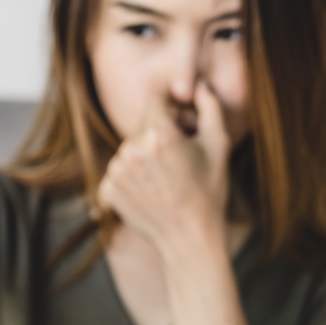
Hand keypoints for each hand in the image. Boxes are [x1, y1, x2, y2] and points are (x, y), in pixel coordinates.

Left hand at [96, 80, 230, 252]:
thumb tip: (199, 85)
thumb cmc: (209, 191)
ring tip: (167, 177)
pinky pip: (119, 171)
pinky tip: (152, 190)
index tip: (181, 120)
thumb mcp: (219, 145)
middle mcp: (131, 149)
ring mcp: (115, 170)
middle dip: (160, 133)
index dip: (171, 107)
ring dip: (144, 155)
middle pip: (143, 126)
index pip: (156, 99)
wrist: (188, 239)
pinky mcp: (106, 189)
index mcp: (159, 134)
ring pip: (129, 148)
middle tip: (180, 156)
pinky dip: (133, 176)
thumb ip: (209, 107)